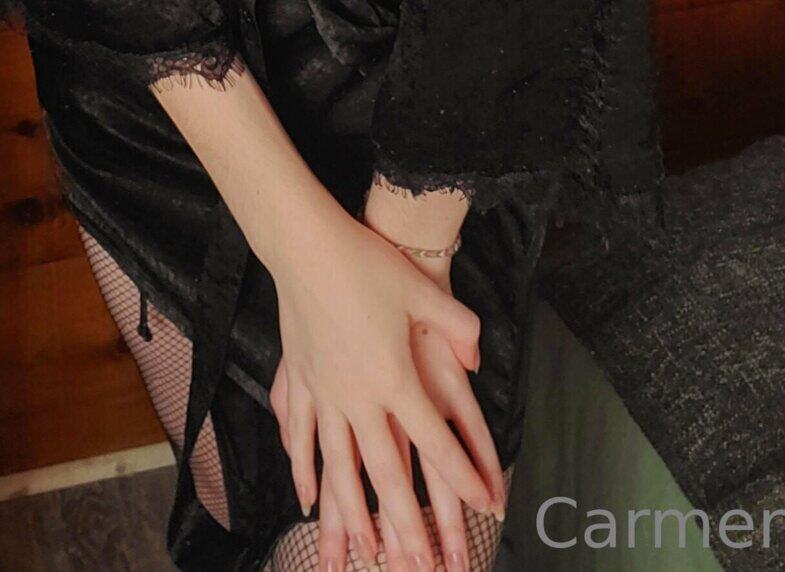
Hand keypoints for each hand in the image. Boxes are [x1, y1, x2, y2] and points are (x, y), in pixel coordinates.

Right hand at [266, 213, 493, 569]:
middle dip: (408, 524)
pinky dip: (304, 473)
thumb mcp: (422, 290)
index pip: (436, 441)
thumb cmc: (366, 263)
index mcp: (394, 377)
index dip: (464, 476)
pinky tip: (308, 501)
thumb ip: (458, 327)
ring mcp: (324, 393)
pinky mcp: (299, 382)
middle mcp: (358, 396)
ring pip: (340, 469)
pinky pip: (300, 438)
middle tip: (424, 564)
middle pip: (386, 474)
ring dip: (355, 516)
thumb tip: (477, 356)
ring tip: (366, 555)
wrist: (306, 245)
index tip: (485, 507)